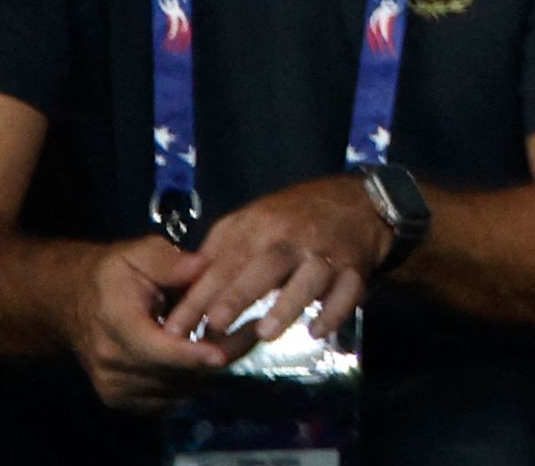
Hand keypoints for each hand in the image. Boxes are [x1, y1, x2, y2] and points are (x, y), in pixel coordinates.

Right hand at [67, 235, 231, 409]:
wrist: (73, 302)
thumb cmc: (114, 274)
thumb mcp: (139, 253)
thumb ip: (170, 262)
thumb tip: (203, 266)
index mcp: (115, 323)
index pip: (155, 349)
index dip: (189, 354)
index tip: (221, 354)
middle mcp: (111, 361)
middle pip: (171, 372)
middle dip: (216, 357)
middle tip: (256, 333)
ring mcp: (113, 384)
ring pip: (174, 387)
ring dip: (209, 369)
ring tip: (244, 340)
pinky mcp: (121, 397)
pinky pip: (166, 396)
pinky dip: (192, 380)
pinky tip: (212, 355)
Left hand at [158, 173, 393, 354]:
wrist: (360, 202)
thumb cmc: (294, 216)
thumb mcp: (253, 218)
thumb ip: (221, 249)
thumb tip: (184, 287)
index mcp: (261, 225)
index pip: (225, 262)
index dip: (199, 296)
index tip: (175, 327)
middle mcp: (294, 238)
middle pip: (266, 265)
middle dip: (240, 294)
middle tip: (216, 324)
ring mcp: (327, 252)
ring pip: (310, 277)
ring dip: (288, 304)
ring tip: (266, 333)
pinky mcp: (356, 268)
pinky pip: (348, 290)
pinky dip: (335, 311)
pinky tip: (317, 331)